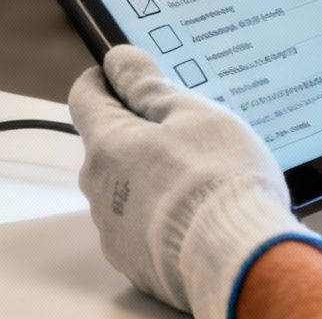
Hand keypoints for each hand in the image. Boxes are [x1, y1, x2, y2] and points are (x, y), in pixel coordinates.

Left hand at [68, 46, 321, 316]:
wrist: (237, 259)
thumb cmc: (219, 181)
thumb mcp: (193, 114)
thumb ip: (150, 86)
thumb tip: (120, 60)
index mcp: (107, 142)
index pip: (85, 96)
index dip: (105, 80)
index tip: (124, 76)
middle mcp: (98, 187)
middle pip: (108, 144)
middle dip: (139, 133)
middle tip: (185, 131)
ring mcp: (113, 228)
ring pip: (125, 187)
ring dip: (151, 177)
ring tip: (201, 179)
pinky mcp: (133, 262)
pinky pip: (141, 226)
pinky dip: (162, 215)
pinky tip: (197, 214)